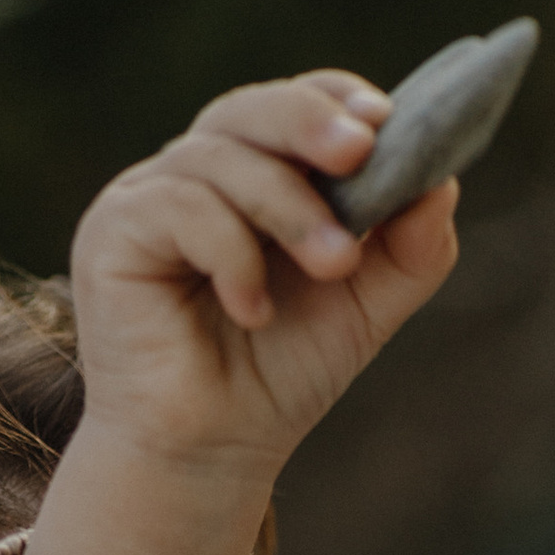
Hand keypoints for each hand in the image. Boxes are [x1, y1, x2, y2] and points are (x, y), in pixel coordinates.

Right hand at [0, 70, 459, 554]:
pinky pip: (179, 207)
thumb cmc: (278, 376)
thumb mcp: (365, 307)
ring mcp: (148, 198)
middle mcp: (197, 173)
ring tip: (335, 266)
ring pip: (221, 158)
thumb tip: (442, 182)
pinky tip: (252, 310)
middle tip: (362, 152)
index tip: (383, 121)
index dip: (335, 99)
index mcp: (256, 174)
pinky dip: (231, 253)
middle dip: (311, 124)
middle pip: (252, 109)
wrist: (208, 454)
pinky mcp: (112, 233)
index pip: (294, 104)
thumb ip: (410, 249)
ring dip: (289, 208)